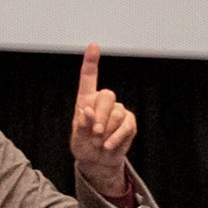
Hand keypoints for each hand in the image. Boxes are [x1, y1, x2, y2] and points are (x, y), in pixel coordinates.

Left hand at [69, 45, 137, 198]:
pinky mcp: (129, 122)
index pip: (88, 77)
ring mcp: (118, 111)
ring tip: (100, 142)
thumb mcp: (77, 138)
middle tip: (95, 133)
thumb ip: (82, 125)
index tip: (93, 46)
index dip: (91, 61)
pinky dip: (117, 137)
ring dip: (107, 130)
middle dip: (101, 116)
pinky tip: (109, 145)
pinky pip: (126, 125)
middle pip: (107, 96)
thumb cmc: (85, 145)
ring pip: (117, 112)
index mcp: (86, 100)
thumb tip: (88, 111)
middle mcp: (103, 102)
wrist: (98, 161)